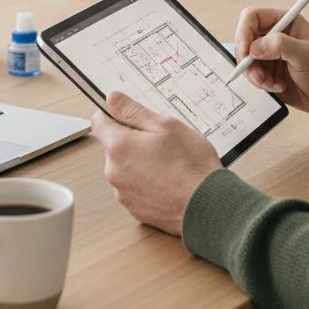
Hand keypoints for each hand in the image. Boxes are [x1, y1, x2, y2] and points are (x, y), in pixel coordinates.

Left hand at [91, 91, 221, 235]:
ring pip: (124, 168)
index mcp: (119, 147)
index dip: (114, 114)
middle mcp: (114, 172)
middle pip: (114, 146)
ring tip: (168, 163)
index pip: (99, 122)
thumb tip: (112, 99)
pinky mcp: (134, 209)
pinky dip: (146, 182)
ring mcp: (123, 193)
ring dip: (139, 162)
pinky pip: (134, 187)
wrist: (208, 205)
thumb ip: (134, 111)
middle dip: (132, 140)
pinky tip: (167, 180)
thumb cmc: (191, 165)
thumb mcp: (166, 126)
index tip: (129, 115)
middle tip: (160, 141)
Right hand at [234, 7, 308, 115]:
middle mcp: (273, 36)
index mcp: (284, 22)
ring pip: (245, 60)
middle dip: (247, 59)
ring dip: (254, 75)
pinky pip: (252, 76)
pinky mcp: (268, 72)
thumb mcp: (308, 55)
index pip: (252, 17)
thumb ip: (282, 46)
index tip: (246, 51)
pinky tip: (278, 86)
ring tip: (272, 83)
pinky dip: (261, 84)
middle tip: (257, 74)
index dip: (244, 31)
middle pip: (244, 40)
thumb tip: (255, 47)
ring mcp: (269, 55)